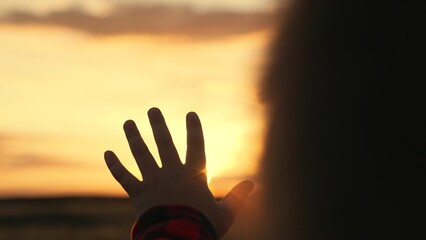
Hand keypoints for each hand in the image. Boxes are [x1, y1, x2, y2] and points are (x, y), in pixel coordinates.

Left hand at [104, 108, 253, 237]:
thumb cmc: (203, 227)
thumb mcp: (226, 213)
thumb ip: (238, 197)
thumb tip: (253, 184)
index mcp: (193, 175)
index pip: (196, 146)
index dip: (194, 129)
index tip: (190, 113)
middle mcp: (171, 173)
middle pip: (164, 143)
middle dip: (158, 125)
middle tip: (152, 110)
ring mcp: (153, 182)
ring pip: (141, 154)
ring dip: (134, 137)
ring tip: (128, 123)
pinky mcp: (138, 194)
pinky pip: (124, 177)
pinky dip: (115, 165)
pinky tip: (108, 153)